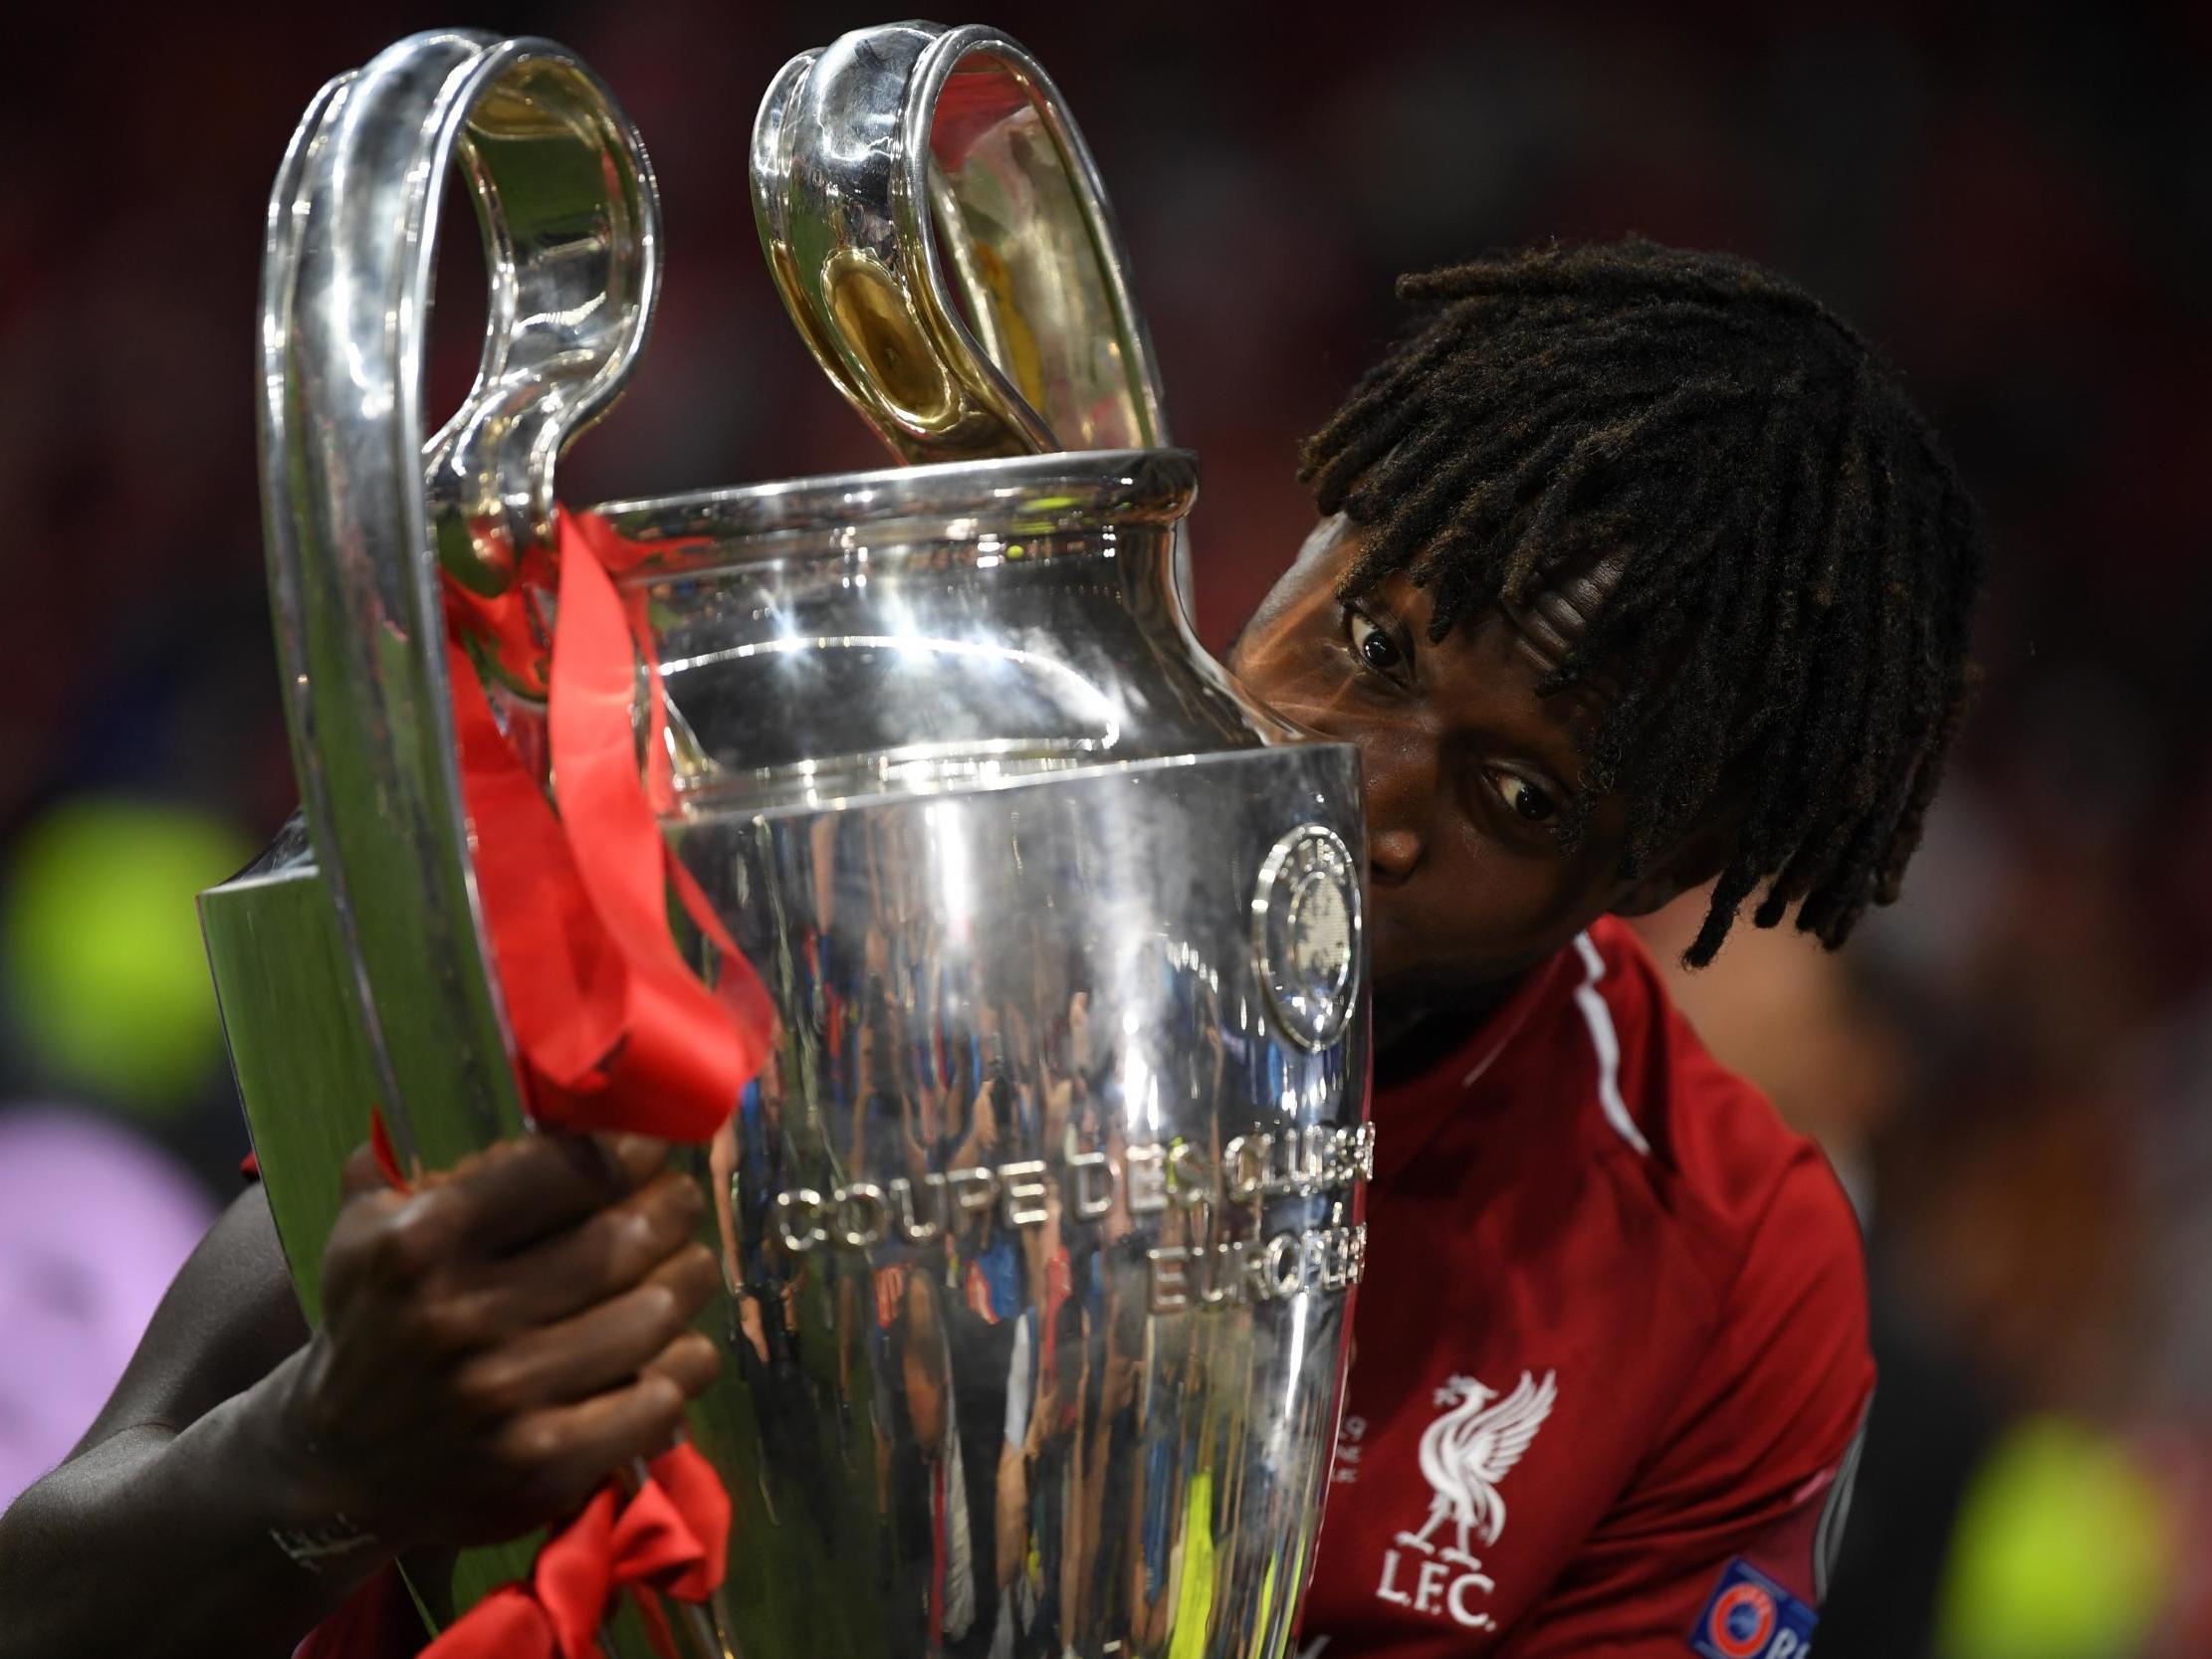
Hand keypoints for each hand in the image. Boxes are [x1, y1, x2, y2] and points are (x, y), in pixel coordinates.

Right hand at [268, 1133, 718, 1550]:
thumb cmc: (375, 1320)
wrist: (335, 1463)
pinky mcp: (542, 1464)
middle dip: (673, 1211)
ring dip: (686, 1282)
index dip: (633, 1151)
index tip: (655, 1146)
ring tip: (684, 1268)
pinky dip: (683, 1365)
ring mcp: (503, 1398)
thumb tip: (528, 1096)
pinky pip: (661, 1394)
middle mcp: (460, 1319)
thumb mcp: (368, 1226)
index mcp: (420, 1243)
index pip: (572, 1171)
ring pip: (657, 1313)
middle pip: (627, 1240)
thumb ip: (432, 1155)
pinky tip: (673, 1348)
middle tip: (681, 1203)